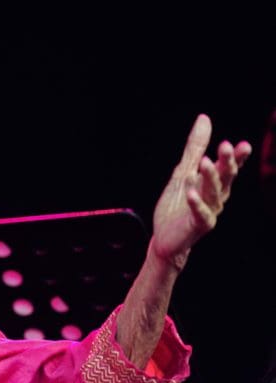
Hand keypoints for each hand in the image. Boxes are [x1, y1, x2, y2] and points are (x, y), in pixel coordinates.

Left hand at [151, 114, 252, 268]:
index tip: (242, 145)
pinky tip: (191, 192)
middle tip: (226, 146)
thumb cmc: (177, 206)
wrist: (165, 238)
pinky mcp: (198, 225)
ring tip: (205, 162)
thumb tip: (204, 118)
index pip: (229, 168)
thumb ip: (195, 148)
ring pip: (213, 193)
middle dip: (227, 163)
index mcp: (215, 184)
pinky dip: (196, 202)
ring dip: (210, 178)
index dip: (236, 158)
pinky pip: (200, 213)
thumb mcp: (183, 172)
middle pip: (225, 178)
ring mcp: (209, 212)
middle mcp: (217, 198)